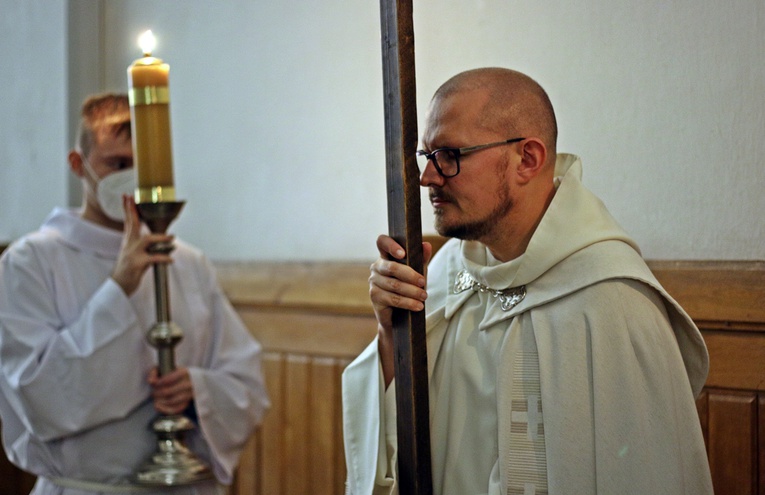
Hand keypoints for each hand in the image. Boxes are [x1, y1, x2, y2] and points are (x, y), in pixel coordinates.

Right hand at [111, 195, 173, 295]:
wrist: (118, 287)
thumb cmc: (128, 272)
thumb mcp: (135, 256)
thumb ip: (145, 247)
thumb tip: (161, 242)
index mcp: (128, 243)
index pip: (128, 223)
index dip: (128, 209)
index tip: (127, 197)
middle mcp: (129, 246)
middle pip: (132, 225)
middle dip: (132, 211)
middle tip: (132, 198)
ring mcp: (132, 254)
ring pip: (147, 240)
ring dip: (161, 238)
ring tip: (172, 237)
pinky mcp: (137, 264)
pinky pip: (153, 259)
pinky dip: (164, 258)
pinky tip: (171, 259)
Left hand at [148, 367, 193, 415]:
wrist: (186, 380)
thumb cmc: (172, 374)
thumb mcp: (164, 368)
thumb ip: (155, 373)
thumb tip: (151, 381)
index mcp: (184, 372)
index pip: (170, 379)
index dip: (159, 383)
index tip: (154, 385)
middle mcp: (189, 384)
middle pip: (169, 391)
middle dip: (158, 393)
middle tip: (153, 393)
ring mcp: (189, 395)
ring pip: (172, 401)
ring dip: (160, 401)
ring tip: (155, 399)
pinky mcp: (187, 403)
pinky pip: (176, 409)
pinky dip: (165, 409)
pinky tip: (158, 406)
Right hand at [369, 235, 432, 385]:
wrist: (400, 315)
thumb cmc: (409, 288)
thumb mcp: (418, 272)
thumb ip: (421, 258)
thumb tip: (426, 245)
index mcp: (386, 256)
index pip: (382, 242)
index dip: (391, 245)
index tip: (403, 254)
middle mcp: (376, 267)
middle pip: (392, 267)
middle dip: (411, 275)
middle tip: (424, 282)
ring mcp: (373, 282)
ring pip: (395, 285)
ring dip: (412, 292)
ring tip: (424, 296)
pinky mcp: (374, 297)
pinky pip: (393, 299)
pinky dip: (408, 303)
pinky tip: (418, 306)